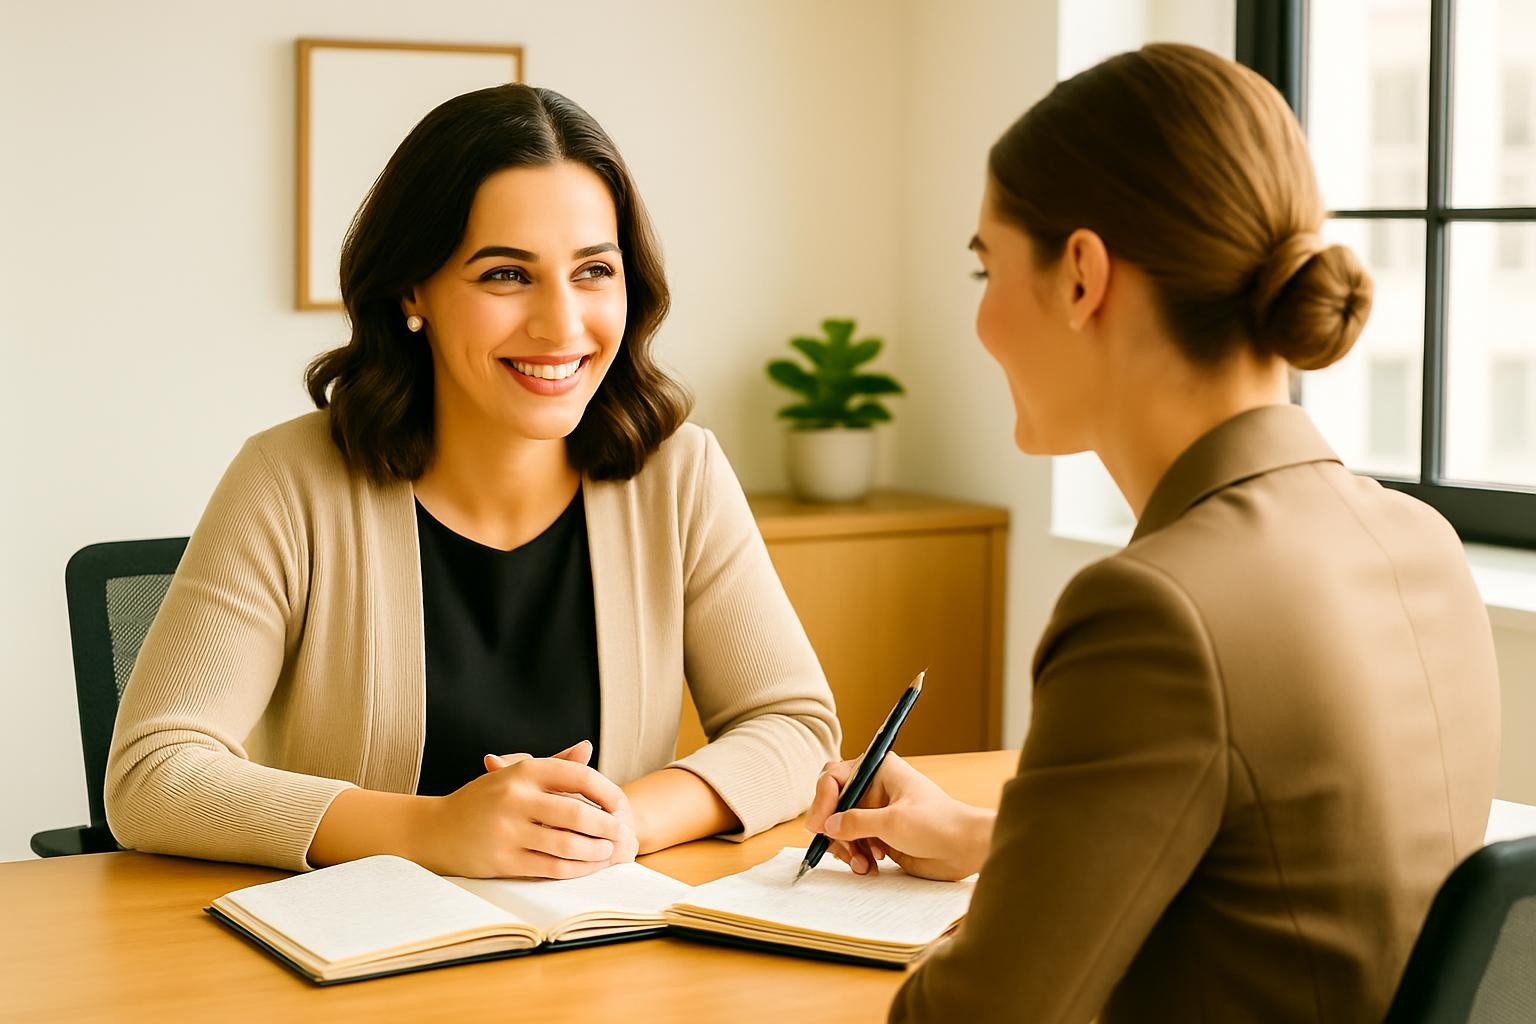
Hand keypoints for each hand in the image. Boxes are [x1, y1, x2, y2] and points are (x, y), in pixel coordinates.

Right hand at [485, 741, 639, 868]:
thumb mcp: (515, 774)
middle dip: (607, 827)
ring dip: (596, 852)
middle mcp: (515, 798)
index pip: (579, 776)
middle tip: (622, 833)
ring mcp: (507, 831)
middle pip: (578, 814)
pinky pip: (551, 867)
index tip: (620, 804)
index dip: (607, 791)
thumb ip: (554, 764)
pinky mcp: (502, 860)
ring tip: (609, 851)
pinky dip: (576, 870)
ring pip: (568, 845)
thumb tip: (588, 748)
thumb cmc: (484, 799)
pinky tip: (587, 867)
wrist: (435, 829)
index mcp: (524, 771)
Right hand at [803, 752, 994, 880]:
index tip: (821, 826)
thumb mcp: (892, 822)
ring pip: (840, 827)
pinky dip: (855, 856)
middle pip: (833, 804)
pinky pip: (853, 844)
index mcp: (878, 770)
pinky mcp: (880, 834)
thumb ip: (855, 822)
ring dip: (845, 848)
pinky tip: (870, 866)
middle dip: (833, 828)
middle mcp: (873, 788)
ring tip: (862, 863)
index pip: (833, 778)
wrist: (965, 848)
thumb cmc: (938, 824)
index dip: (822, 801)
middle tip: (840, 848)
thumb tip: (827, 825)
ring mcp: (876, 812)